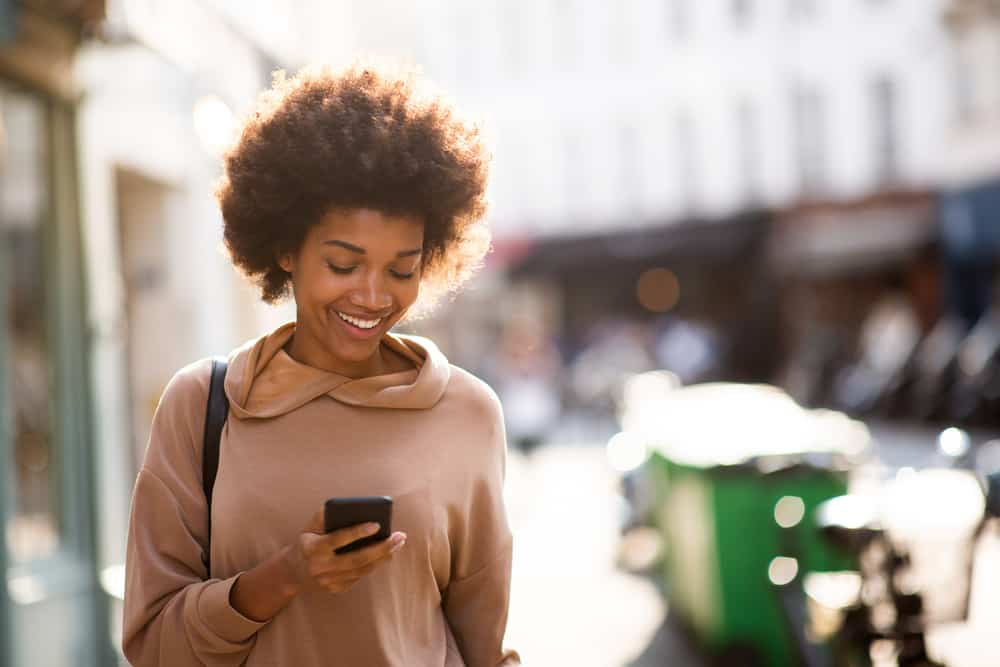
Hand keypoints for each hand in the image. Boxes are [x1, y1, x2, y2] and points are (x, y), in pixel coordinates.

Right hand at [280, 511, 406, 594]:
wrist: (291, 572)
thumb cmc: (307, 541)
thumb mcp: (309, 526)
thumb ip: (326, 515)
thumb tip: (350, 506)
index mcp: (312, 548)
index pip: (337, 540)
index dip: (357, 532)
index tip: (377, 524)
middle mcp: (320, 567)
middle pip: (356, 559)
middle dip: (381, 548)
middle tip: (399, 536)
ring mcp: (328, 581)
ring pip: (361, 570)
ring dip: (383, 557)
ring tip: (397, 543)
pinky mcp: (335, 589)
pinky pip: (358, 577)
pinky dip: (373, 565)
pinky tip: (385, 554)